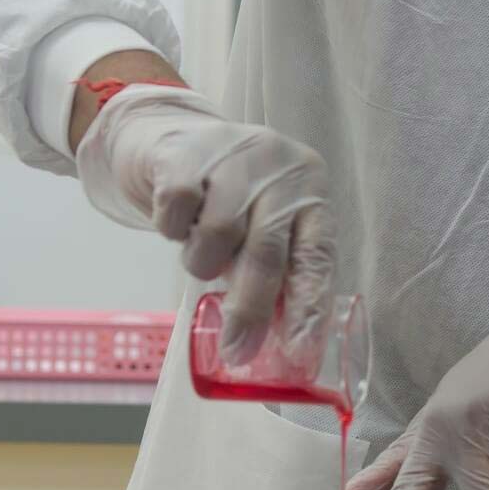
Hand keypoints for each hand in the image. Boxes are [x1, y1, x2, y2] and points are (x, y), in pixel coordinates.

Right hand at [74, 82, 333, 364]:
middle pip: (268, 251)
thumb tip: (277, 342)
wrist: (171, 138)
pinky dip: (173, 230)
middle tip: (237, 351)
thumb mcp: (262, 224)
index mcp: (309, 190)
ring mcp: (233, 157)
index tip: (299, 351)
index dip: (309, 305)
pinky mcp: (185, 155)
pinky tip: (179, 221)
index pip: (317, 255)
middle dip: (251, 309)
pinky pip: (177, 215)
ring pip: (218, 236)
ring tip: (201, 253)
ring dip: (203, 262)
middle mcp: (279, 169)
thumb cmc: (227, 196)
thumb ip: (275, 269)